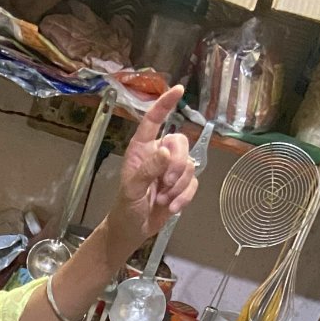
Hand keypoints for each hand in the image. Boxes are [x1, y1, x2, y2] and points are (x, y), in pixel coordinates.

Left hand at [105, 86, 198, 258]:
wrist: (132, 231)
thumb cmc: (125, 208)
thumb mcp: (132, 190)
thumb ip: (148, 170)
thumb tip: (166, 150)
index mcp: (141, 150)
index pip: (153, 121)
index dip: (165, 104)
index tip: (177, 90)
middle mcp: (158, 154)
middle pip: (180, 144)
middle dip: (176, 165)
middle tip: (165, 184)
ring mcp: (171, 170)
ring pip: (189, 165)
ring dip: (178, 186)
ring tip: (163, 199)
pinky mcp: (181, 185)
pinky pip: (194, 182)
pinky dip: (184, 196)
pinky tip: (172, 207)